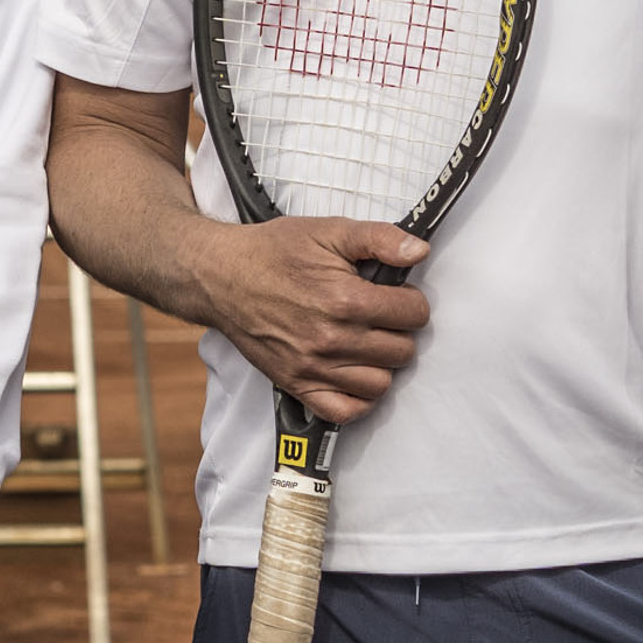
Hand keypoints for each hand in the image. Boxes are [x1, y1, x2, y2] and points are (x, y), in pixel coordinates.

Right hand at [188, 217, 432, 423]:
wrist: (222, 277)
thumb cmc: (274, 252)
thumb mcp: (328, 230)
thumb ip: (379, 239)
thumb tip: (419, 252)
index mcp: (346, 299)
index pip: (414, 314)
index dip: (411, 300)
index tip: (397, 295)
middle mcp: (333, 339)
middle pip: (402, 351)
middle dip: (400, 331)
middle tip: (382, 317)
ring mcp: (314, 367)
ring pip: (381, 384)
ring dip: (383, 364)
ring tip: (369, 343)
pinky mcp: (297, 384)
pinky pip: (345, 411)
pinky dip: (358, 399)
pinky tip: (355, 375)